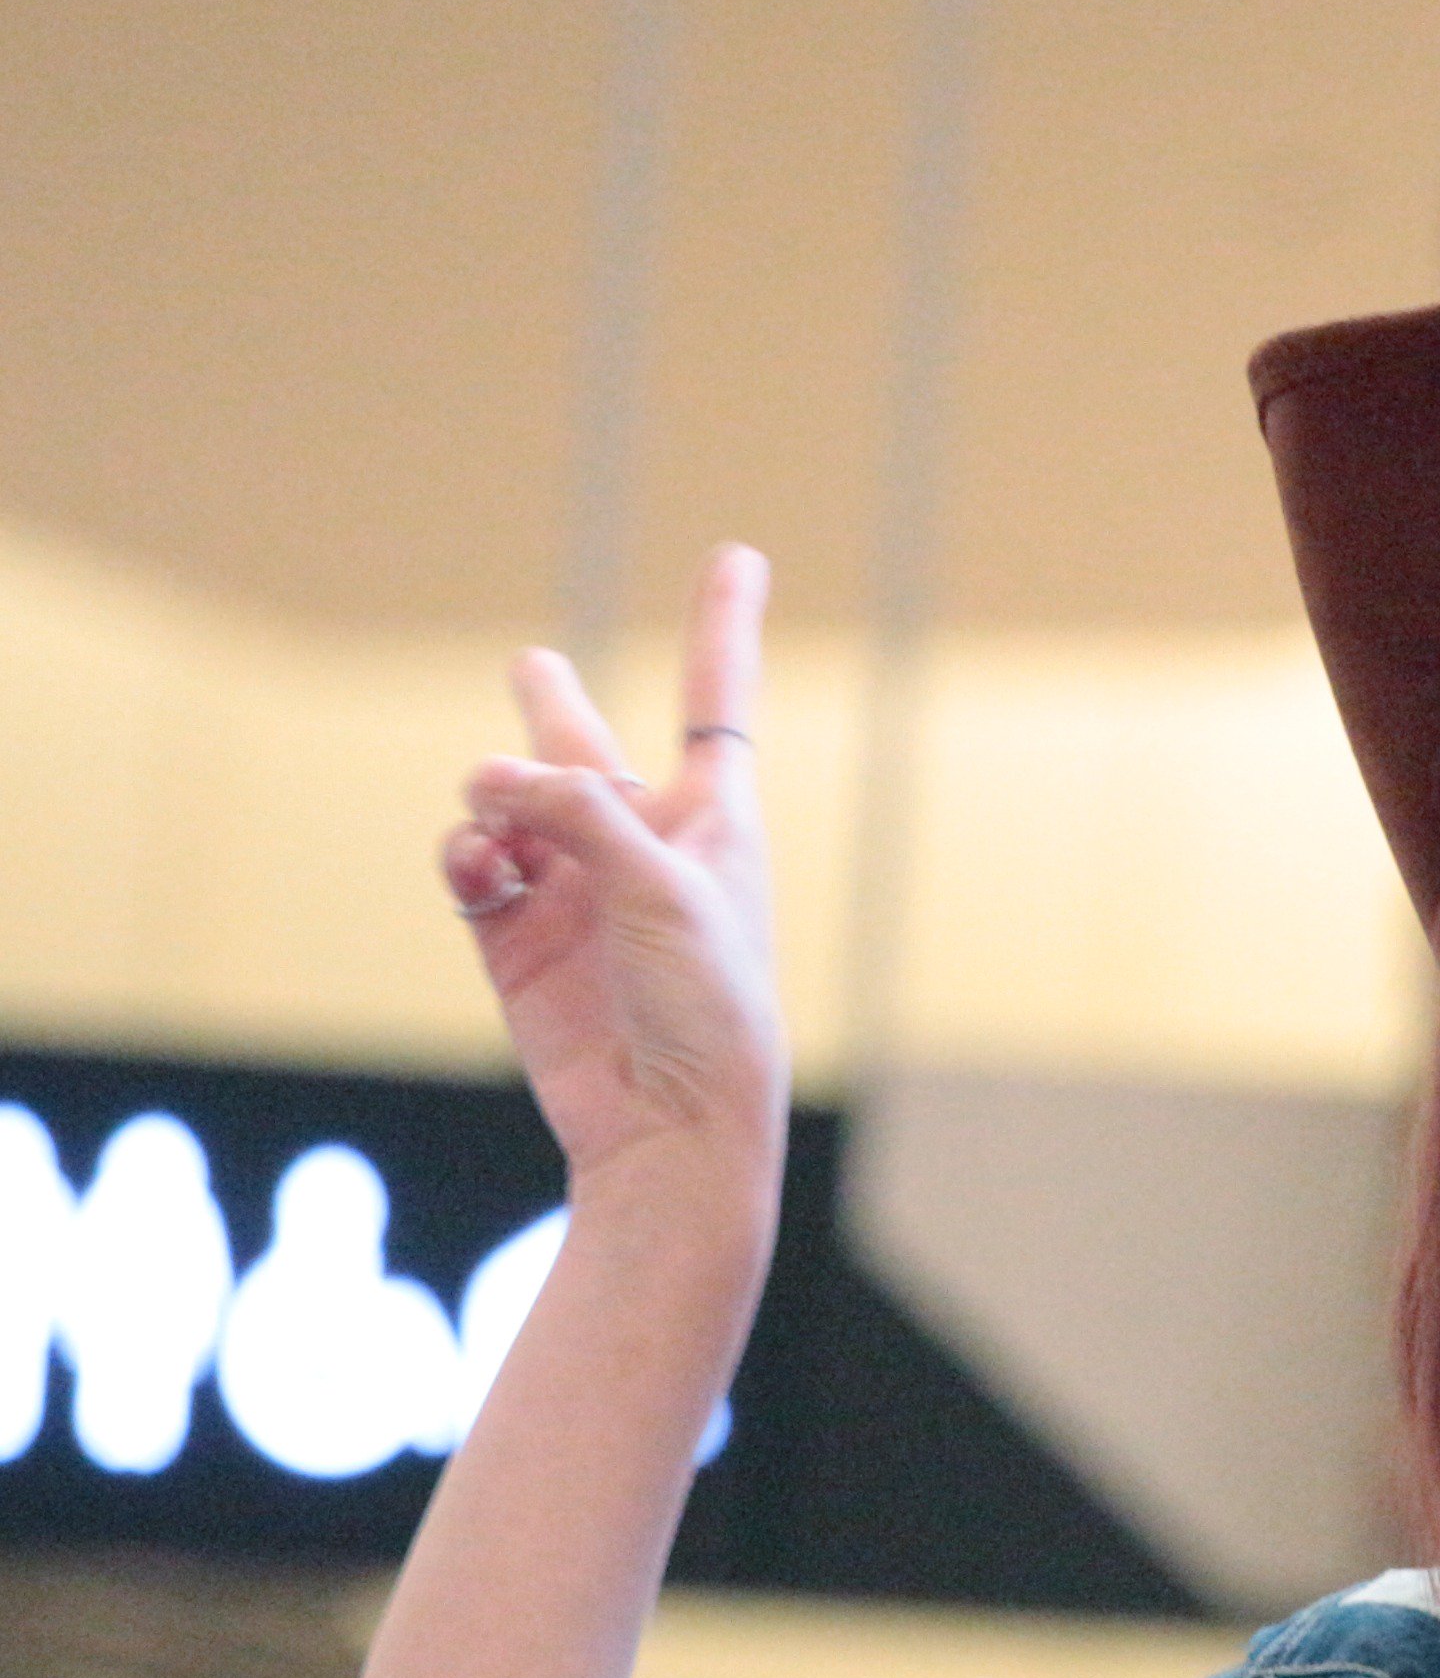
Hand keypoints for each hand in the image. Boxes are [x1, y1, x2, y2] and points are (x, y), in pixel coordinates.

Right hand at [440, 545, 787, 1219]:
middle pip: (588, 753)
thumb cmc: (707, 1003)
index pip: (714, 702)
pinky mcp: (518, 938)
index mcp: (713, 820)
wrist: (671, 1123)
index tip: (735, 555)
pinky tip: (477, 866)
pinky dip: (466, 856)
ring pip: (512, 805)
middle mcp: (643, 845)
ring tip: (499, 821)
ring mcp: (575, 890)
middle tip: (536, 670)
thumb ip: (579, 815)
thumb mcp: (661, 888)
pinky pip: (474, 868)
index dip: (720, 624)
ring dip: (495, 799)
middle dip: (556, 714)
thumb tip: (486, 778)